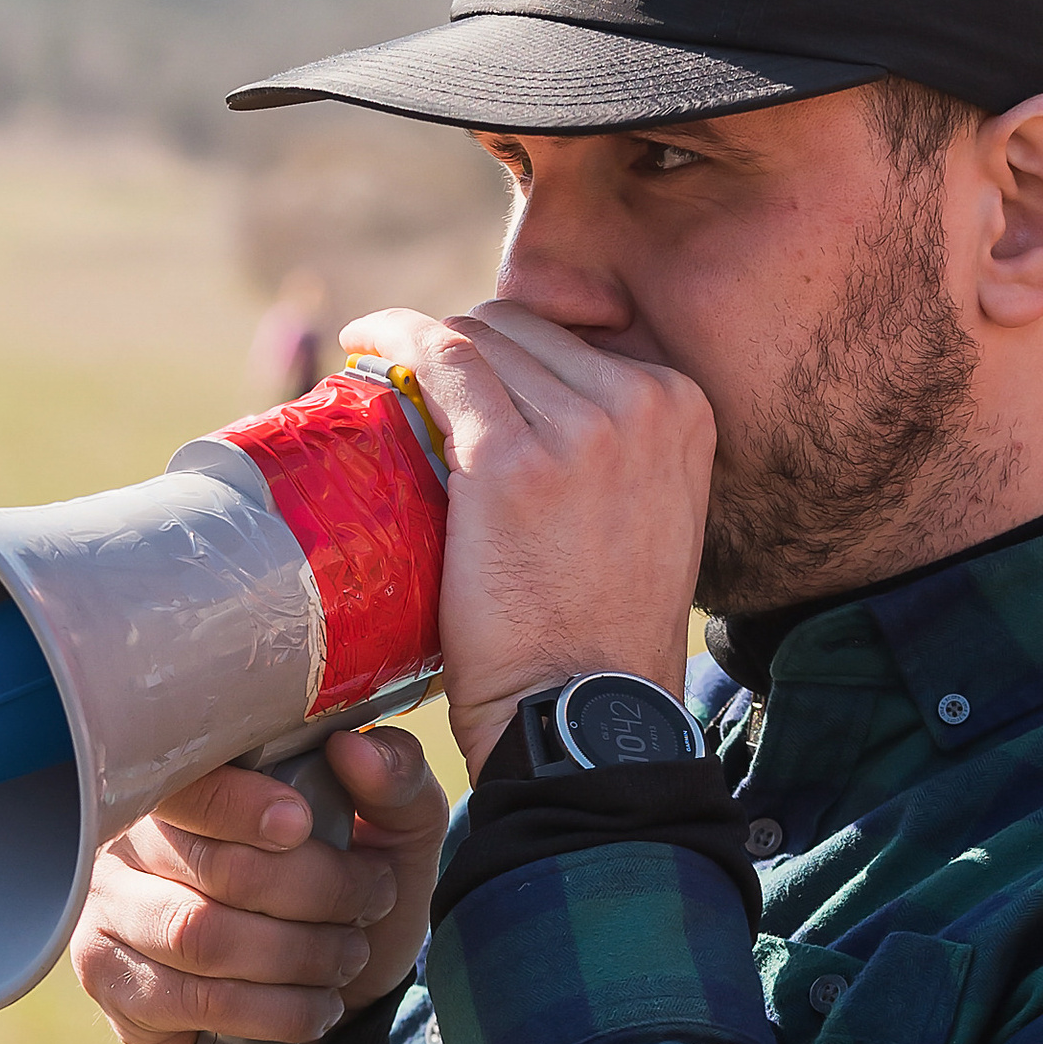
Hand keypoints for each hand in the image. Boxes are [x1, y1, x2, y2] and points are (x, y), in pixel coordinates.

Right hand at [71, 722, 448, 1043]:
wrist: (325, 1001)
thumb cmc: (344, 897)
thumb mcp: (392, 831)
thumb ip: (393, 777)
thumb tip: (356, 747)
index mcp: (187, 783)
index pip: (188, 783)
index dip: (242, 805)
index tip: (303, 825)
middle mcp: (127, 840)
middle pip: (215, 866)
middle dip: (314, 892)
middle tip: (366, 906)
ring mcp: (108, 912)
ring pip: (203, 936)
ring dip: (299, 956)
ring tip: (347, 957)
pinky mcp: (113, 984)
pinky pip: (196, 1000)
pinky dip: (276, 1010)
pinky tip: (316, 1007)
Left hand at [338, 304, 714, 774]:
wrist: (587, 715)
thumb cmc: (599, 637)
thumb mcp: (644, 517)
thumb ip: (613, 454)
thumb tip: (534, 411)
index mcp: (681, 408)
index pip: (574, 335)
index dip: (506, 349)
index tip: (461, 371)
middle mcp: (642, 402)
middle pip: (522, 328)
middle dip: (464, 346)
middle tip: (413, 383)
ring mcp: (581, 428)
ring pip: (477, 337)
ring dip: (423, 348)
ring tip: (380, 376)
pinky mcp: (508, 459)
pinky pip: (439, 358)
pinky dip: (391, 337)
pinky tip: (360, 345)